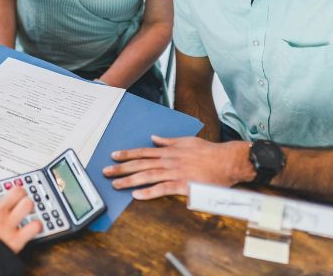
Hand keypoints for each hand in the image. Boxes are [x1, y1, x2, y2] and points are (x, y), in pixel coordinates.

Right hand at [0, 187, 41, 253]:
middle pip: (16, 192)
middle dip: (19, 194)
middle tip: (18, 199)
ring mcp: (8, 224)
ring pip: (27, 205)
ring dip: (29, 207)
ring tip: (27, 210)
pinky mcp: (17, 240)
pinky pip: (34, 227)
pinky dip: (36, 227)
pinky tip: (32, 228)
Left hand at [102, 135, 253, 198]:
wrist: (227, 161)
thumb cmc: (208, 152)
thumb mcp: (186, 141)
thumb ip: (169, 141)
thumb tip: (155, 138)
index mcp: (168, 151)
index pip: (142, 152)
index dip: (127, 154)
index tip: (114, 156)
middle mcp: (168, 161)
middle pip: (140, 164)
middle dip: (121, 168)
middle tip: (106, 172)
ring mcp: (174, 173)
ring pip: (147, 176)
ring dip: (130, 180)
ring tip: (116, 185)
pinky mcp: (183, 185)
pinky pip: (163, 189)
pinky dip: (149, 192)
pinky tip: (137, 196)